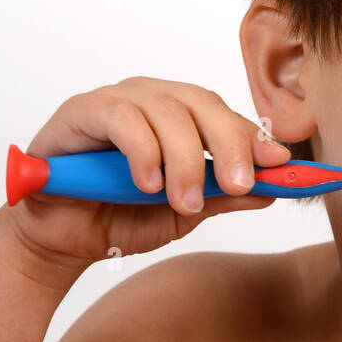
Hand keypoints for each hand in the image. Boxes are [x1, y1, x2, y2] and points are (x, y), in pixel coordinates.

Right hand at [4, 76, 292, 269]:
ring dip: (184, 158)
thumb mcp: (181, 214)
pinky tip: (148, 185)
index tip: (280, 165)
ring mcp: (117, 101)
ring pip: (167, 111)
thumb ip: (222, 197)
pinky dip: (143, 151)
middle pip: (202, 103)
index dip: (254, 138)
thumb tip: (272, 190)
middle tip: (241, 183)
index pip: (225, 115)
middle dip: (229, 143)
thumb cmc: (117, 218)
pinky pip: (122, 119)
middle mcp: (153, 101)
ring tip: (186, 202)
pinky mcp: (81, 111)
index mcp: (180, 118)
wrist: (60, 241)